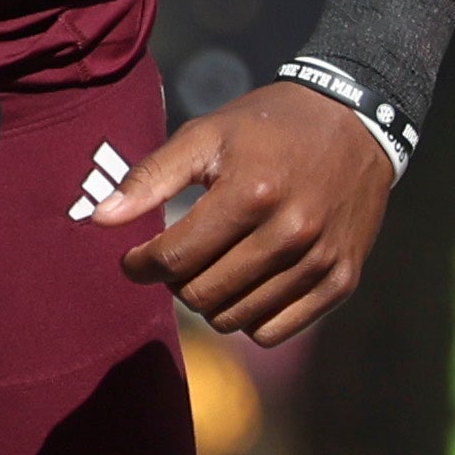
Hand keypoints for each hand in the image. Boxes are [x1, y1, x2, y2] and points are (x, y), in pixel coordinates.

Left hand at [82, 80, 393, 341]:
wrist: (354, 122)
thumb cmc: (267, 127)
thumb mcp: (205, 135)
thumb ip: (149, 178)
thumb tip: (99, 220)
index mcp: (250, 193)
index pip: (174, 258)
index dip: (139, 265)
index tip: (133, 259)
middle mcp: (290, 232)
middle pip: (201, 295)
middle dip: (173, 282)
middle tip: (174, 260)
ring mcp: (320, 261)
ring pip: (235, 319)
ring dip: (209, 302)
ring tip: (208, 269)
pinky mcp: (342, 280)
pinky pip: (275, 332)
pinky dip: (249, 318)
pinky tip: (244, 285)